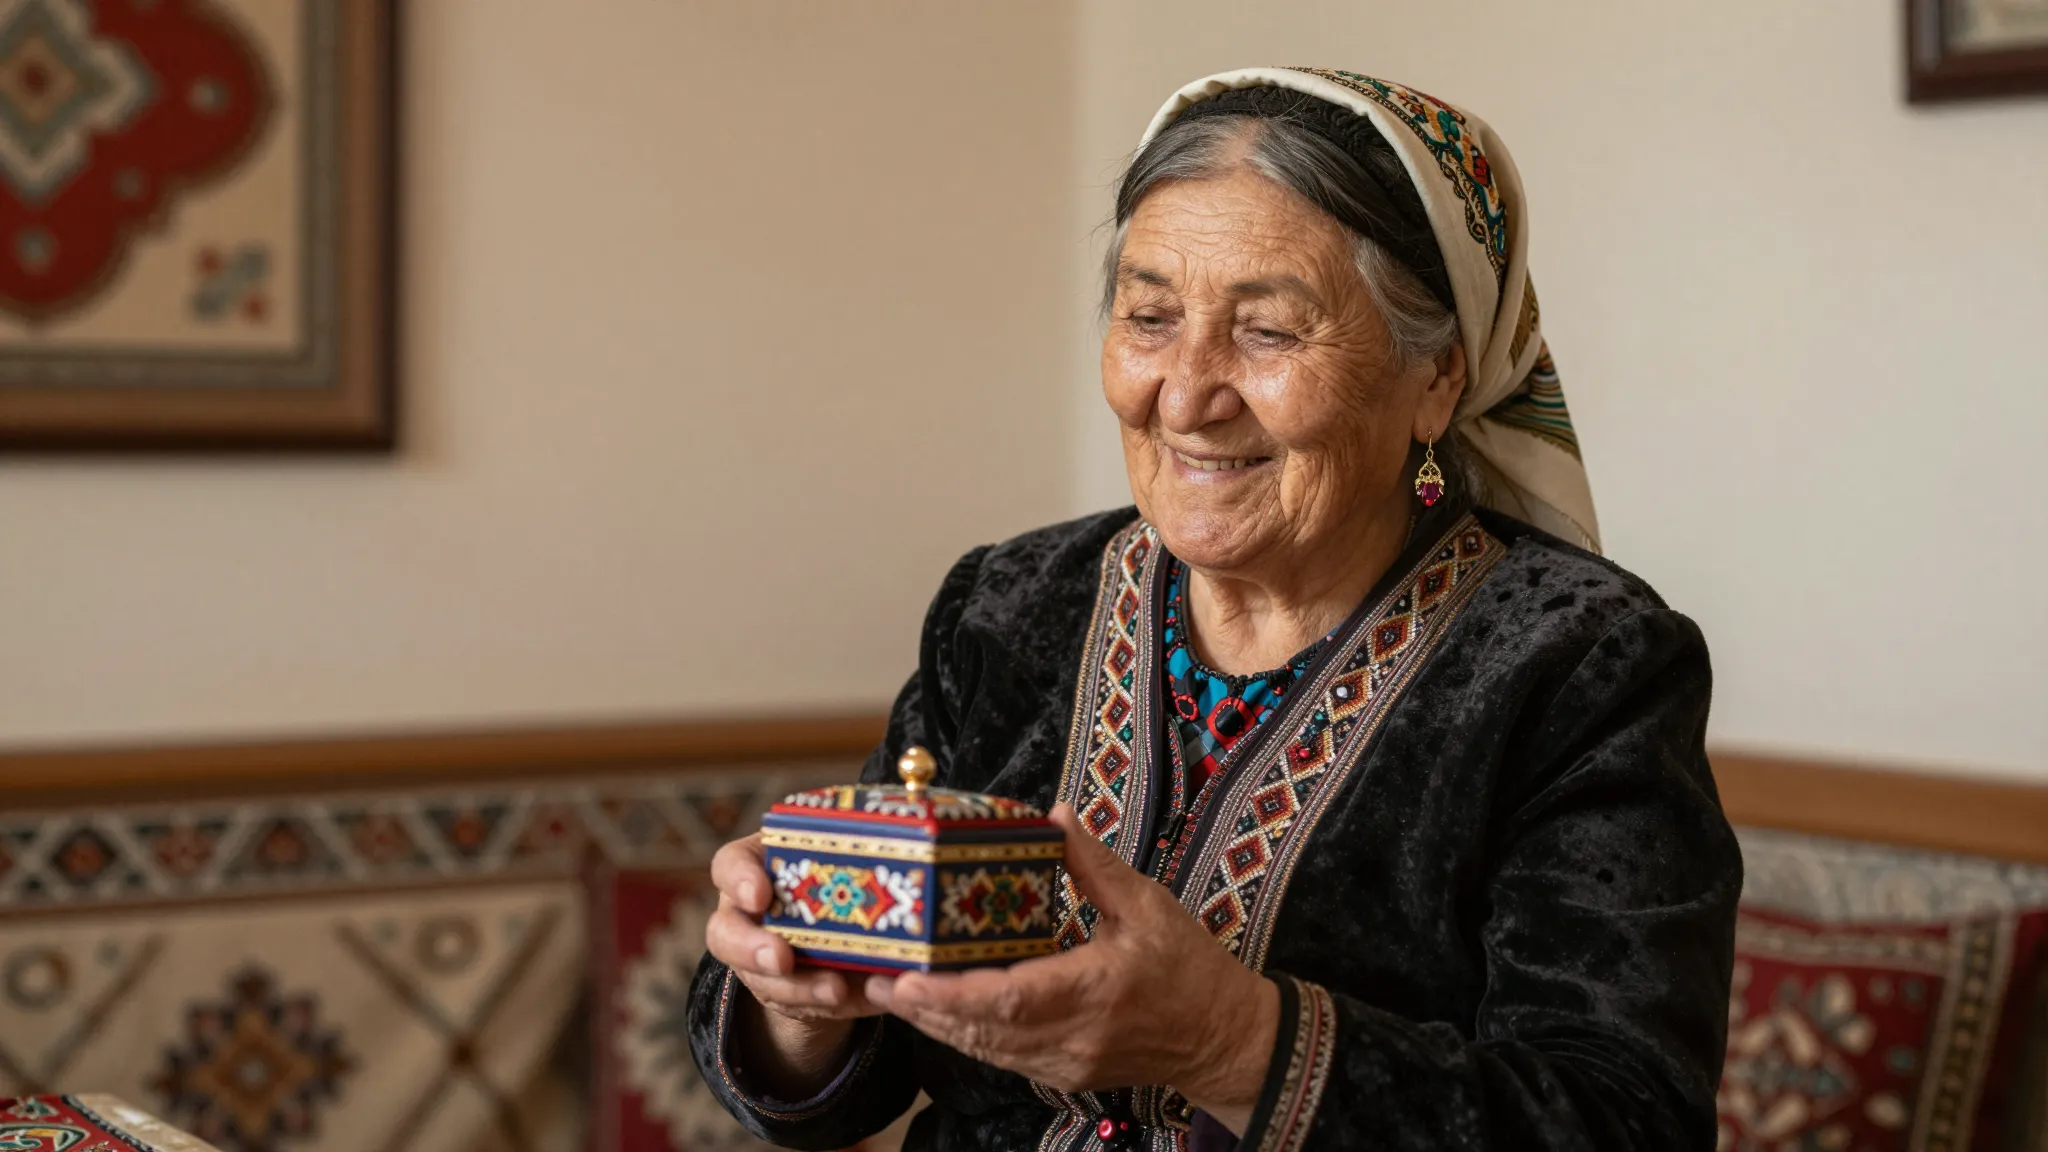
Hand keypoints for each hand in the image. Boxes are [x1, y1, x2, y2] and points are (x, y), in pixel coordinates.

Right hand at [704, 831, 887, 1092]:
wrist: (842, 923)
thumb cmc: (840, 869)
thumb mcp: (845, 853)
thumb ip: (859, 851)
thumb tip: (911, 844)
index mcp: (758, 866)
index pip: (730, 865)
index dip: (738, 880)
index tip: (759, 896)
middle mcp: (748, 915)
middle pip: (726, 933)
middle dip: (751, 948)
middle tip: (781, 958)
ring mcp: (759, 958)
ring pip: (760, 979)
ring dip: (798, 988)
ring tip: (835, 989)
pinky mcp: (784, 993)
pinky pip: (799, 1007)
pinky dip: (833, 1005)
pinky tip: (861, 999)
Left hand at [864, 804, 1278, 1132]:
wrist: (1225, 1039)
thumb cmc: (1191, 969)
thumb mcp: (1149, 904)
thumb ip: (1094, 864)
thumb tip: (1053, 814)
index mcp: (1096, 989)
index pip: (1008, 1000)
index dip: (951, 995)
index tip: (907, 979)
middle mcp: (1074, 1036)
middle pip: (982, 1031)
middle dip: (923, 1009)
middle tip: (874, 979)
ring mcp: (1066, 1064)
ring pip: (985, 1049)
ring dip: (936, 1024)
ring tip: (890, 992)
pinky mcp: (1063, 1074)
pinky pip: (1002, 1058)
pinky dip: (966, 1034)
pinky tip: (939, 1011)